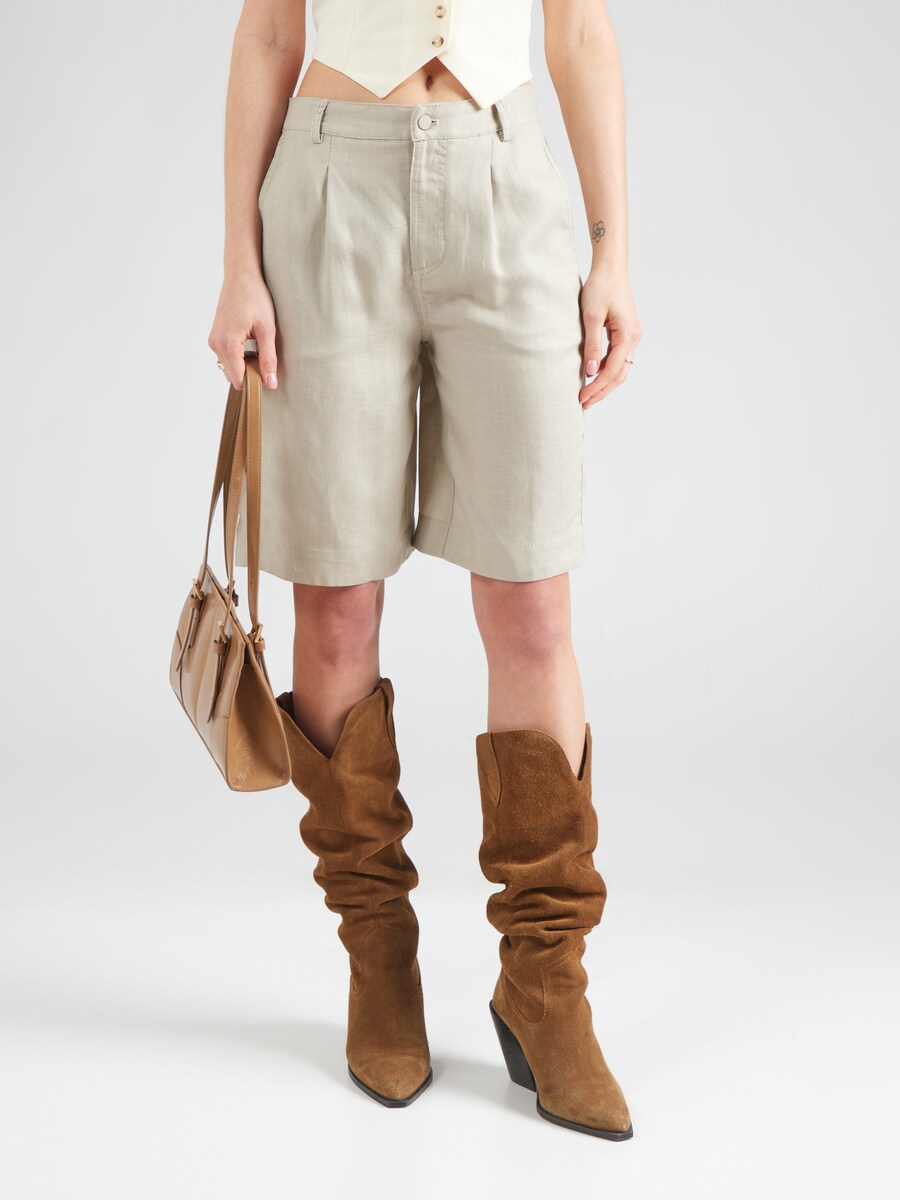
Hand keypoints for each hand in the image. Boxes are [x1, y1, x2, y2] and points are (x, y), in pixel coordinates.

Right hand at [207, 269, 278, 389]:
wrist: (241, 276)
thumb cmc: (255, 297)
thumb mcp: (267, 329)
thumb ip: (268, 358)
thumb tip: (270, 383)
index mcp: (228, 344)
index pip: (238, 380)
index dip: (253, 382)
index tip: (267, 377)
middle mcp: (216, 344)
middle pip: (232, 376)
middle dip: (248, 373)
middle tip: (264, 357)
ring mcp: (213, 341)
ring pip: (228, 367)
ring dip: (243, 364)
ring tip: (257, 346)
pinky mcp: (214, 337)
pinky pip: (226, 357)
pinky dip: (238, 356)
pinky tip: (249, 342)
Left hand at [578, 266, 641, 409]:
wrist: (610, 267)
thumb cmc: (600, 286)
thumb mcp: (591, 317)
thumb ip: (592, 345)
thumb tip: (590, 372)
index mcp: (628, 335)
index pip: (613, 371)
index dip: (597, 387)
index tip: (582, 398)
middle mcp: (634, 338)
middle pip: (620, 375)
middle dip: (602, 391)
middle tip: (584, 404)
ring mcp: (632, 336)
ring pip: (620, 368)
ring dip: (604, 383)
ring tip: (587, 394)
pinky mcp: (626, 333)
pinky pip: (618, 358)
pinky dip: (606, 370)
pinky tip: (593, 376)